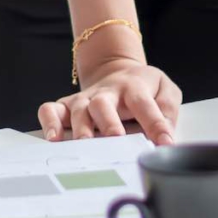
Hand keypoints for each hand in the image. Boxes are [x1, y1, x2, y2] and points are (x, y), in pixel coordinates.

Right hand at [38, 57, 180, 145]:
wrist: (117, 72)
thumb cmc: (142, 87)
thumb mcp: (164, 89)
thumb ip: (168, 109)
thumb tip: (167, 136)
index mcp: (133, 88)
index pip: (145, 105)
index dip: (156, 125)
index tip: (164, 144)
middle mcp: (106, 93)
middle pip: (103, 103)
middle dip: (108, 123)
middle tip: (115, 139)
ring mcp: (85, 99)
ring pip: (78, 110)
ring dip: (81, 129)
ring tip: (84, 145)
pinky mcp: (67, 106)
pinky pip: (50, 110)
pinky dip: (49, 122)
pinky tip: (54, 139)